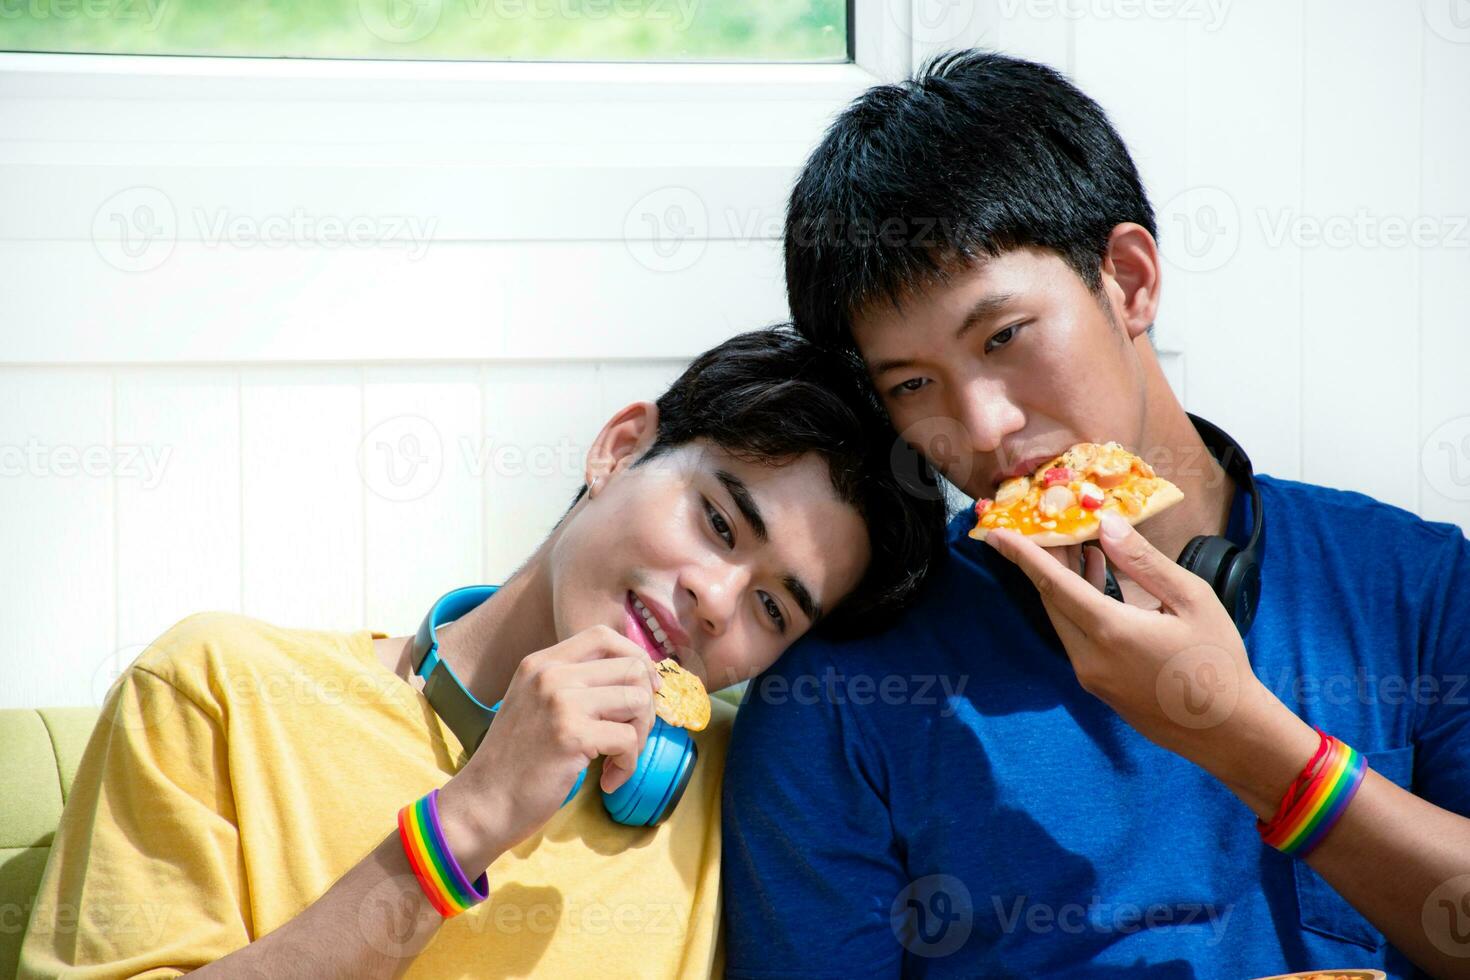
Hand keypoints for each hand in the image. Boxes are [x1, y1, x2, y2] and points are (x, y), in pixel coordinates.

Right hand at [437, 625, 660, 871]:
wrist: (482, 804)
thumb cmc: (514, 762)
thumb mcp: (535, 705)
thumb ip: (572, 686)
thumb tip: (638, 679)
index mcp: (541, 663)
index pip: (604, 636)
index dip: (636, 659)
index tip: (644, 690)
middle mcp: (551, 674)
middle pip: (632, 667)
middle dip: (646, 706)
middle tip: (631, 738)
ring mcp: (561, 702)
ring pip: (638, 700)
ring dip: (640, 736)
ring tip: (617, 760)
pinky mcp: (572, 735)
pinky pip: (629, 740)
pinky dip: (628, 765)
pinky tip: (607, 780)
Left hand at [985, 511, 1314, 806]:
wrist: (1228, 730)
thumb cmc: (1217, 661)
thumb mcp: (1191, 599)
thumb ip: (1143, 562)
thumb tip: (1106, 527)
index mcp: (1109, 631)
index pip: (1052, 584)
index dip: (1022, 555)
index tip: (995, 533)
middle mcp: (1089, 657)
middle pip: (1052, 601)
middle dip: (1045, 563)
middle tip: (1050, 528)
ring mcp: (1091, 677)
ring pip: (1063, 621)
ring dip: (1066, 585)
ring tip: (1081, 548)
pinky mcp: (1099, 688)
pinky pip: (1077, 639)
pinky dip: (1079, 608)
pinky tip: (1099, 584)